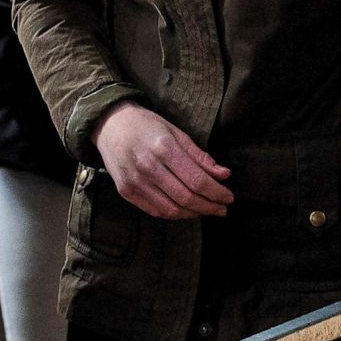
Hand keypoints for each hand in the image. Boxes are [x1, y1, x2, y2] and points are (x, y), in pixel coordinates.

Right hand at [92, 101, 232, 219]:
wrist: (111, 126)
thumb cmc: (148, 125)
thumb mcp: (177, 132)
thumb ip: (199, 156)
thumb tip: (224, 174)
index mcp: (164, 148)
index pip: (196, 180)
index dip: (216, 192)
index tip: (229, 197)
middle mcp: (148, 167)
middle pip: (185, 197)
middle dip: (209, 206)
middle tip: (223, 208)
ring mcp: (135, 182)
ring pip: (171, 209)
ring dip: (194, 213)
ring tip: (208, 210)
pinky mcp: (126, 192)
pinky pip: (155, 211)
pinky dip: (175, 214)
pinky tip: (188, 210)